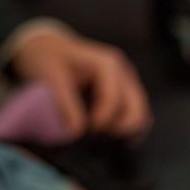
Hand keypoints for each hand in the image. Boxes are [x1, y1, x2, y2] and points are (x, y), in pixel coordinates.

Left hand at [11, 28, 151, 139]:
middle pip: (136, 111)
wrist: (48, 46)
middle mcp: (124, 73)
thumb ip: (65, 105)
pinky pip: (136, 117)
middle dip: (116, 130)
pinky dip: (126, 132)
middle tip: (92, 140)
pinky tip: (107, 140)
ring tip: (99, 142)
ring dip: (123, 133)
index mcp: (107, 65)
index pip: (114, 99)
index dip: (100, 121)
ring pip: (141, 116)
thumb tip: (76, 134)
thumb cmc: (48, 59)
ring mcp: (128, 83)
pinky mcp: (127, 94)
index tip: (80, 134)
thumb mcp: (50, 78)